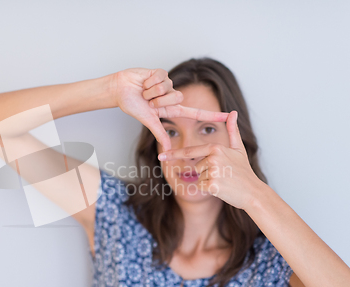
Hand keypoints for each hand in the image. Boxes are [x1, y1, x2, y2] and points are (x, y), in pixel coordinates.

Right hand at [111, 68, 228, 150]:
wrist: (119, 89)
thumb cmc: (131, 105)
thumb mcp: (147, 120)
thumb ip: (159, 133)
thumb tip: (168, 150)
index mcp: (171, 109)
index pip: (196, 113)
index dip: (213, 115)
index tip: (230, 116)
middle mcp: (172, 96)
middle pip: (178, 98)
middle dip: (159, 100)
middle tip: (148, 101)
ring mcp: (168, 84)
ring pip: (168, 88)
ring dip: (152, 92)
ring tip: (144, 92)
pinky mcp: (161, 73)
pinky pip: (161, 78)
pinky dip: (149, 83)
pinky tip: (143, 83)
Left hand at [157, 111, 264, 209]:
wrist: (253, 193)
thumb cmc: (244, 171)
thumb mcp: (239, 149)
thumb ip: (232, 131)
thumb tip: (233, 112)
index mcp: (216, 148)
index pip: (190, 151)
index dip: (174, 154)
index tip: (161, 155)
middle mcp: (213, 158)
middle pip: (196, 167)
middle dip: (206, 173)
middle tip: (224, 175)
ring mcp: (212, 172)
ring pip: (198, 177)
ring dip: (207, 181)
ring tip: (224, 181)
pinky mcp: (212, 185)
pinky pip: (200, 187)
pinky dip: (208, 190)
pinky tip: (221, 189)